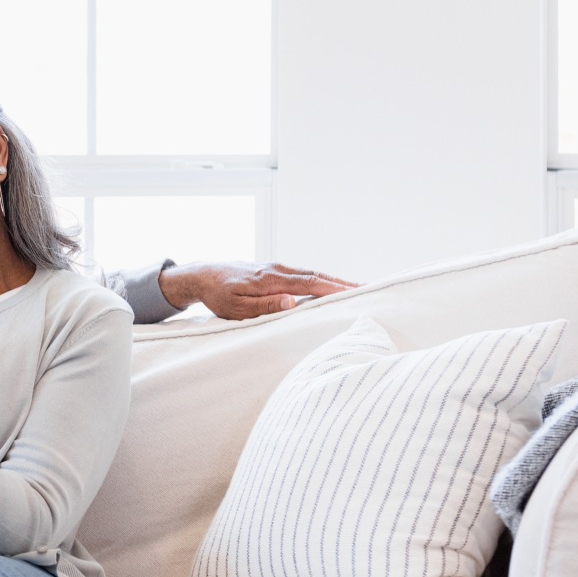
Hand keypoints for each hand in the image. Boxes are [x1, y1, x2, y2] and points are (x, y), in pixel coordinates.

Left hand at [160, 262, 357, 319]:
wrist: (203, 275)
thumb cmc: (218, 295)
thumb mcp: (236, 307)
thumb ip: (265, 306)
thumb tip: (293, 304)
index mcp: (272, 279)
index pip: (311, 284)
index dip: (336, 288)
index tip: (359, 292)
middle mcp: (279, 270)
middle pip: (319, 276)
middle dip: (346, 283)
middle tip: (374, 288)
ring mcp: (279, 268)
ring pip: (314, 275)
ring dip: (337, 281)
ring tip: (362, 288)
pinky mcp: (276, 271)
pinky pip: (305, 276)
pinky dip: (323, 280)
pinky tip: (334, 287)